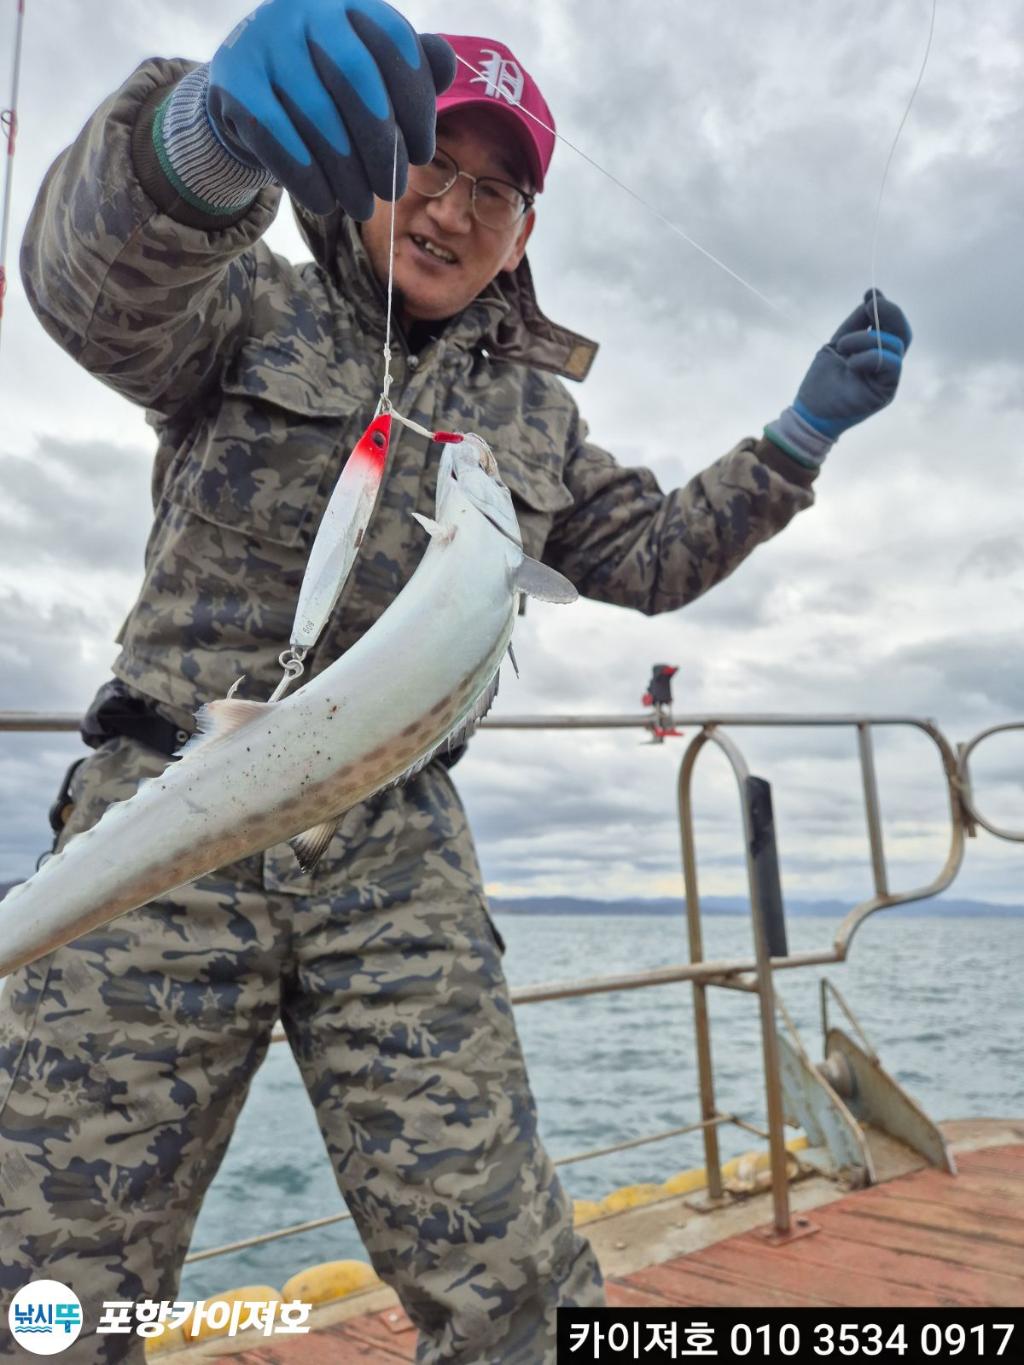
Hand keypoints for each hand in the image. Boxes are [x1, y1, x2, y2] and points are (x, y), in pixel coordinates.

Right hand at [208, 0, 455, 217]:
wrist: (250, 87)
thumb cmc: (327, 82)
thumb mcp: (372, 70)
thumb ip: (411, 66)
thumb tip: (446, 66)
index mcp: (350, 3)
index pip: (396, 43)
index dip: (417, 105)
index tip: (422, 154)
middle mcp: (306, 11)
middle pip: (357, 78)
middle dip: (382, 146)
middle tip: (393, 190)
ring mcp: (266, 42)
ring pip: (317, 114)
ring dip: (346, 174)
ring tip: (362, 207)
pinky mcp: (235, 81)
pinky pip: (276, 136)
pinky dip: (305, 176)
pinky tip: (324, 202)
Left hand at [765, 290, 911, 466]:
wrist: (810, 411)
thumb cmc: (821, 381)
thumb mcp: (838, 343)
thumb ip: (857, 323)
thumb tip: (874, 295)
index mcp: (875, 351)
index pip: (890, 325)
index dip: (884, 308)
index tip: (869, 294)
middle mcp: (885, 363)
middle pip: (902, 332)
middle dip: (889, 313)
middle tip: (871, 304)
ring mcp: (888, 377)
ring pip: (894, 345)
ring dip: (866, 339)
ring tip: (843, 347)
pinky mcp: (887, 391)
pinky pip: (891, 364)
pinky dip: (870, 357)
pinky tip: (851, 363)